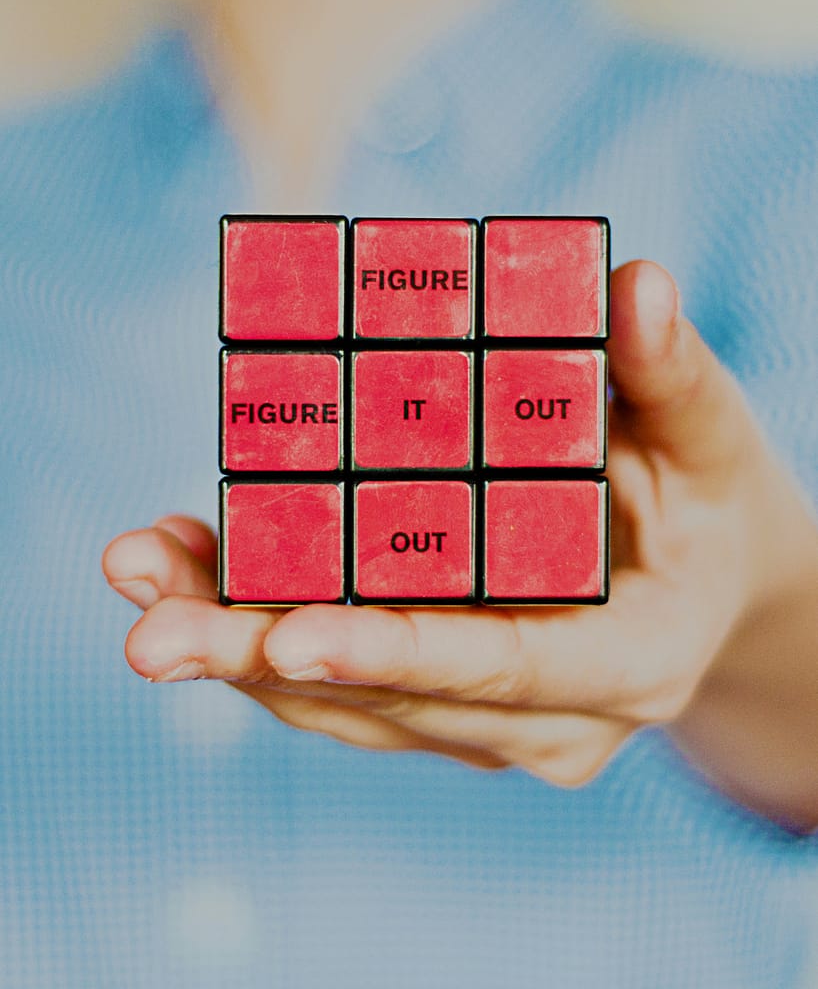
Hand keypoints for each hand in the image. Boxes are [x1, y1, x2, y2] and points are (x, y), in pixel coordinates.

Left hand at [103, 261, 817, 824]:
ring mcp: (488, 725)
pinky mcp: (440, 703)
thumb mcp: (708, 439)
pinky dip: (257, 629)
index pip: (505, 667)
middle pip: (393, 698)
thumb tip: (636, 283)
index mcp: (628, 662)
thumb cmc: (706, 506)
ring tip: (139, 572)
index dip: (399, 650)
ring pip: (345, 703)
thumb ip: (668, 374)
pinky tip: (187, 567)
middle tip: (148, 628)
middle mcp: (549, 720)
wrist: (698, 585)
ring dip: (235, 645)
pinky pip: (337, 682)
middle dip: (264, 660)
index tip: (288, 635)